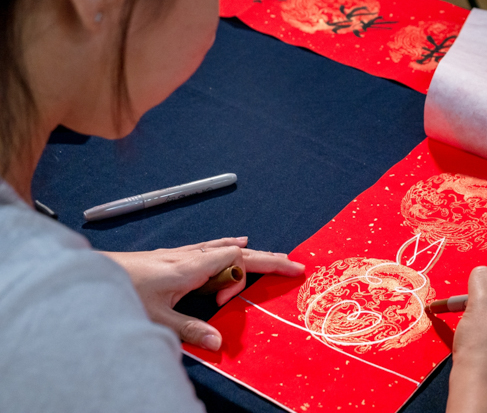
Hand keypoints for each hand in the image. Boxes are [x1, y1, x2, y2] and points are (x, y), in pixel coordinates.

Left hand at [100, 237, 304, 351]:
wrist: (91, 276)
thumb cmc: (121, 293)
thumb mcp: (156, 318)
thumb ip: (190, 330)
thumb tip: (219, 343)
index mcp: (191, 267)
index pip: (237, 261)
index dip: (254, 272)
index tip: (258, 287)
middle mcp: (189, 256)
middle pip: (238, 252)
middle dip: (269, 258)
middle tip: (295, 264)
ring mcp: (181, 254)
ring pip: (224, 250)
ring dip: (250, 255)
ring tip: (272, 257)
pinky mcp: (172, 258)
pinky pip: (210, 248)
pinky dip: (228, 248)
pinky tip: (233, 244)